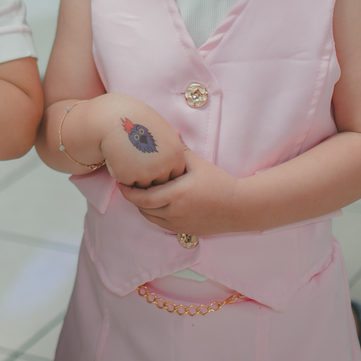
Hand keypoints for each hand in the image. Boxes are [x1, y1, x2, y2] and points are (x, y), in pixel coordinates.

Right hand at [95, 93, 186, 187]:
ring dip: (137, 177)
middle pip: (160, 183)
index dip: (163, 169)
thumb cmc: (139, 122)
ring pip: (144, 187)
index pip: (174, 175)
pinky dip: (124, 175)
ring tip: (130, 158)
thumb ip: (174, 147)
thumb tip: (177, 162)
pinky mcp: (128, 178)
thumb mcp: (163, 131)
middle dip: (151, 175)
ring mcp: (146, 174)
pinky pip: (128, 184)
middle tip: (141, 160)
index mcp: (176, 156)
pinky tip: (121, 159)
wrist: (114, 119)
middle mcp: (163, 167)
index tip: (154, 160)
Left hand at [117, 149, 242, 235]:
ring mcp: (178, 224)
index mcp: (175, 195)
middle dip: (133, 198)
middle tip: (128, 186)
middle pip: (143, 208)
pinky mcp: (184, 230)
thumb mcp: (198, 164)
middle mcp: (174, 212)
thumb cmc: (219, 183)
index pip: (142, 198)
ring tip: (141, 192)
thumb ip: (181, 149)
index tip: (121, 182)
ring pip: (151, 217)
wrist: (239, 207)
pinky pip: (161, 223)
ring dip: (143, 207)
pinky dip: (154, 214)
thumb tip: (172, 131)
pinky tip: (156, 202)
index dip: (129, 192)